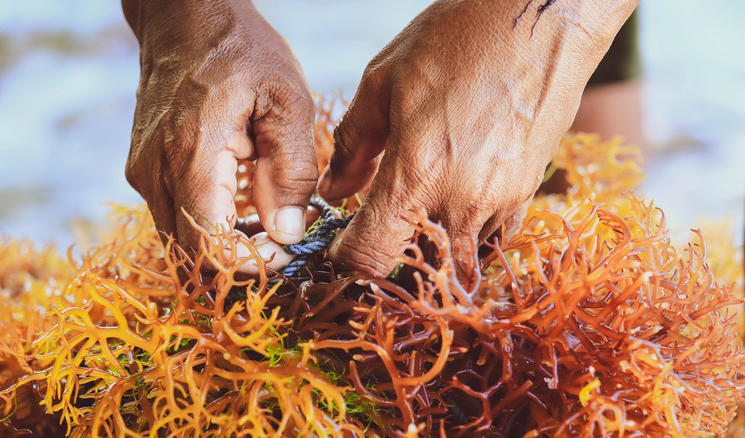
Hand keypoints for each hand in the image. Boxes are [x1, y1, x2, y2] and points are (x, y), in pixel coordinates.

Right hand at [122, 0, 316, 272]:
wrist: (185, 18)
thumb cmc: (242, 52)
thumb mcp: (286, 102)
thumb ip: (290, 172)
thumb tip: (288, 233)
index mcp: (191, 156)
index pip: (209, 247)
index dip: (251, 263)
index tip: (287, 252)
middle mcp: (155, 172)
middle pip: (192, 254)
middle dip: (241, 260)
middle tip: (283, 241)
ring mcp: (143, 173)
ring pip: (182, 241)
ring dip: (226, 244)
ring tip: (269, 220)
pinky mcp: (144, 170)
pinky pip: (176, 217)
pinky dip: (211, 225)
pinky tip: (244, 204)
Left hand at [318, 0, 638, 276]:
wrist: (542, 16)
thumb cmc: (457, 40)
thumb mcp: (384, 82)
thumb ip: (353, 146)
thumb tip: (334, 190)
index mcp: (415, 176)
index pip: (370, 258)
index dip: (346, 261)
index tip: (341, 246)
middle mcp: (460, 203)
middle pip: (416, 274)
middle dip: (389, 265)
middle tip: (375, 237)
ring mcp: (499, 203)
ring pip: (457, 264)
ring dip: (430, 256)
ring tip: (412, 224)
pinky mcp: (526, 194)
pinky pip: (492, 242)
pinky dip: (466, 241)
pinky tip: (452, 212)